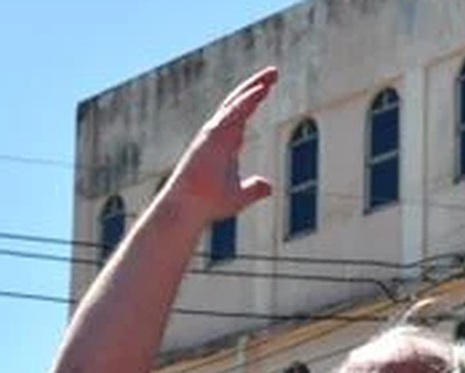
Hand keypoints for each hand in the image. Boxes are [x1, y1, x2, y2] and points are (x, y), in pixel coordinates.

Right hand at [166, 66, 277, 223]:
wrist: (190, 208)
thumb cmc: (209, 203)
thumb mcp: (241, 196)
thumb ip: (254, 189)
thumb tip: (268, 186)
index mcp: (226, 143)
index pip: (242, 114)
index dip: (255, 99)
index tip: (268, 87)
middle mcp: (219, 133)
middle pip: (239, 102)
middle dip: (256, 86)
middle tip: (274, 73)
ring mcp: (213, 133)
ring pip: (235, 103)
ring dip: (253, 88)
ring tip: (270, 77)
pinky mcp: (210, 136)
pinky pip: (230, 114)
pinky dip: (244, 102)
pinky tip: (258, 91)